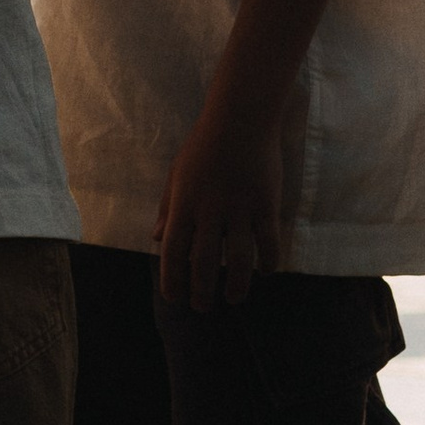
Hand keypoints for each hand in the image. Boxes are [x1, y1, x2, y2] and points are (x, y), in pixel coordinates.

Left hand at [155, 101, 285, 312]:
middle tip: (202, 307)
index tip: (174, 298)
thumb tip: (156, 238)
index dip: (172, 280)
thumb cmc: (204, 144)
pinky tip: (265, 272)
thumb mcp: (177, 173)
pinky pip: (269, 241)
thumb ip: (168, 207)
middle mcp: (210, 210)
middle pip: (204, 263)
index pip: (172, 252)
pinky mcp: (266, 204)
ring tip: (233, 299)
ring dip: (236, 286)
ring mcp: (240, 208)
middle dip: (201, 291)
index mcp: (184, 203)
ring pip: (238, 260)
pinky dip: (268, 261)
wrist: (240, 116)